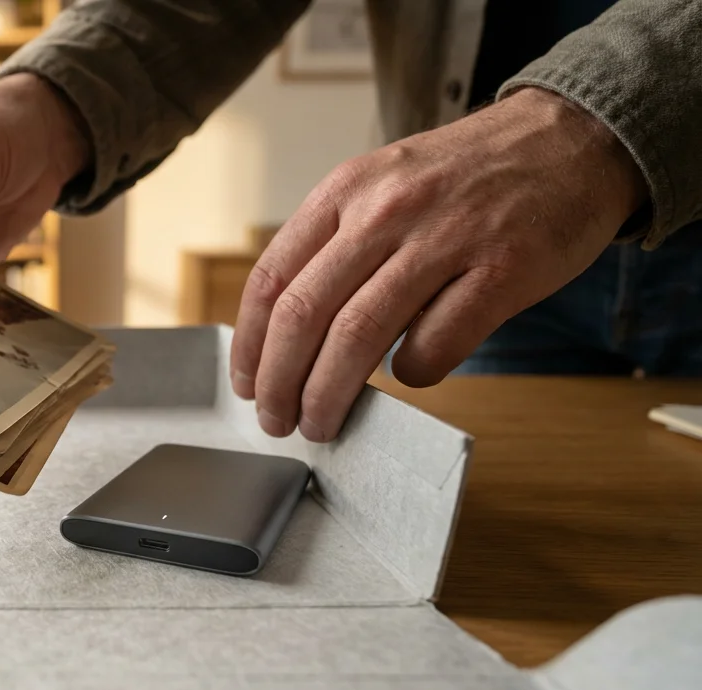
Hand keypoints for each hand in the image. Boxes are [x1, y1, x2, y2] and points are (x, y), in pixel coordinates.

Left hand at [230, 87, 646, 441]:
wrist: (574, 135)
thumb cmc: (469, 174)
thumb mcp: (385, 181)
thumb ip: (338, 242)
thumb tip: (289, 329)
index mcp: (346, 190)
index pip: (272, 279)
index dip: (251, 345)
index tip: (247, 384)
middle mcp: (386, 210)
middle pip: (304, 315)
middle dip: (280, 382)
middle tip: (277, 419)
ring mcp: (446, 239)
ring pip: (358, 337)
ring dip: (329, 394)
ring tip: (321, 423)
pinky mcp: (503, 271)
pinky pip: (435, 346)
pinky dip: (411, 376)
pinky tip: (409, 377)